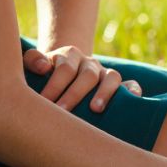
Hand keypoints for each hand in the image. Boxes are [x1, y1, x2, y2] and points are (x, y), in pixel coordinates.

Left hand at [23, 46, 141, 112]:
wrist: (63, 72)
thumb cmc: (45, 74)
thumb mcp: (35, 63)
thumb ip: (33, 60)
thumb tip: (44, 67)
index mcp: (70, 55)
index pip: (64, 69)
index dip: (54, 86)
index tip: (44, 103)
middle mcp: (90, 63)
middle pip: (87, 75)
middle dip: (74, 94)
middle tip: (62, 111)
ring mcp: (106, 73)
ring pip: (111, 77)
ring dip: (104, 93)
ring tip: (95, 110)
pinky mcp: (119, 84)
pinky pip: (131, 84)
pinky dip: (133, 90)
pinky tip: (131, 99)